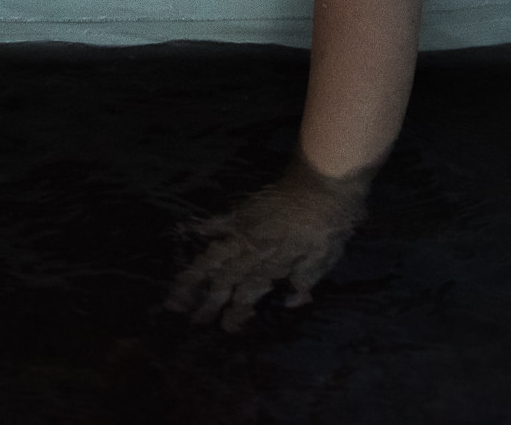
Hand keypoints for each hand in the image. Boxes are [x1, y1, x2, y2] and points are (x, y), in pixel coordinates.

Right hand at [165, 149, 371, 330]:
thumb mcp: (326, 257)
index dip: (236, 313)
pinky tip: (194, 233)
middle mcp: (254, 251)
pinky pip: (221, 220)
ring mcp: (246, 229)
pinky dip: (207, 226)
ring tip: (178, 289)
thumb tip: (293, 301)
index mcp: (274, 265)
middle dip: (208, 302)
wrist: (324, 182)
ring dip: (196, 274)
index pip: (249, 295)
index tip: (225, 328)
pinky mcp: (245, 210)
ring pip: (215, 255)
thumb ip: (306, 279)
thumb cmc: (331, 224)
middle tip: (192, 319)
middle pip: (225, 280)